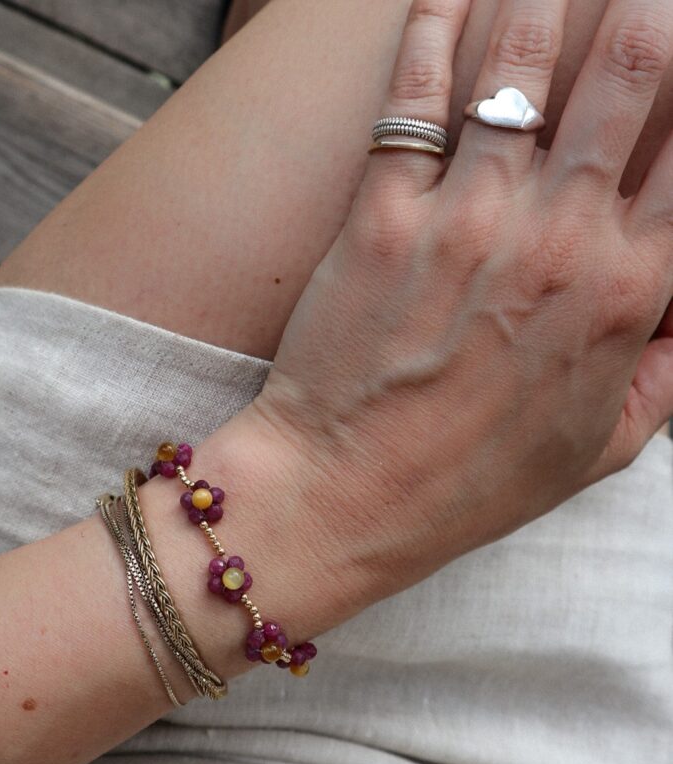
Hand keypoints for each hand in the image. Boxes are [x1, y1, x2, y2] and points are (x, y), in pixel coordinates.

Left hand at [241, 0, 672, 601]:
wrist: (342, 497)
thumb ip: (668, 364)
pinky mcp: (382, 217)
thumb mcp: (602, 446)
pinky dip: (434, 25)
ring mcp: (467, 219)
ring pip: (523, 62)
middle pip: (630, 69)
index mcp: (630, 293)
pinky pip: (415, 95)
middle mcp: (560, 238)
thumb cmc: (469, 483)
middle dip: (643, 10)